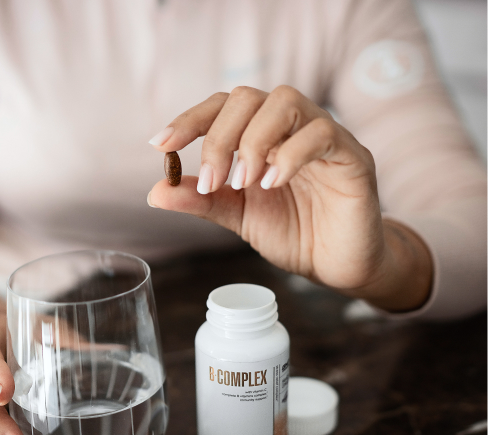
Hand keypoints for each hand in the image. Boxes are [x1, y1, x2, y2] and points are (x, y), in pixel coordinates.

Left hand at [148, 86, 431, 310]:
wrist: (337, 264)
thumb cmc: (293, 233)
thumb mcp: (238, 215)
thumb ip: (202, 200)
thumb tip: (155, 191)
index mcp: (261, 135)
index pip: (222, 106)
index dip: (190, 119)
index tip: (162, 145)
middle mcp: (290, 127)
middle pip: (248, 97)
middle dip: (220, 137)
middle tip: (214, 180)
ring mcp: (323, 136)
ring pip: (285, 102)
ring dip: (253, 140)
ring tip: (244, 182)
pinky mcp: (352, 156)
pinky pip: (322, 133)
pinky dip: (289, 155)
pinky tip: (272, 184)